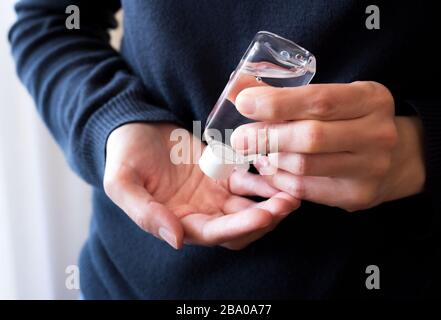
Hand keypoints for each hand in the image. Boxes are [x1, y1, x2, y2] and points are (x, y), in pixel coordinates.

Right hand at [104, 123, 298, 248]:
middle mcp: (199, 213)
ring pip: (248, 207)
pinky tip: (281, 174)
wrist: (134, 126)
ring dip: (271, 202)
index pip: (213, 233)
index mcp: (176, 222)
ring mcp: (213, 195)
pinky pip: (248, 182)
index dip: (239, 228)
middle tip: (287, 203)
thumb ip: (144, 212)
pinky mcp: (222, 174)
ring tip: (293, 192)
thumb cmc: (123, 154)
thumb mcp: (122, 182)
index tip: (263, 214)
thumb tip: (175, 240)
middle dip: (264, 219)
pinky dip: (265, 182)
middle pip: (238, 227)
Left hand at [231, 81, 424, 211]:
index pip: (319, 100)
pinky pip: (305, 189)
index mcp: (370, 99)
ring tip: (255, 151)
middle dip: (266, 136)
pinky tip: (269, 168)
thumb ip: (287, 94)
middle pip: (310, 137)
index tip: (243, 102)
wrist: (396, 158)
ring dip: (270, 159)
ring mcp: (370, 168)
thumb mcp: (332, 98)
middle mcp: (377, 134)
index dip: (277, 102)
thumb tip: (238, 87)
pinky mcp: (356, 195)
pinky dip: (278, 178)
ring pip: (304, 166)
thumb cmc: (351, 121)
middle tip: (239, 138)